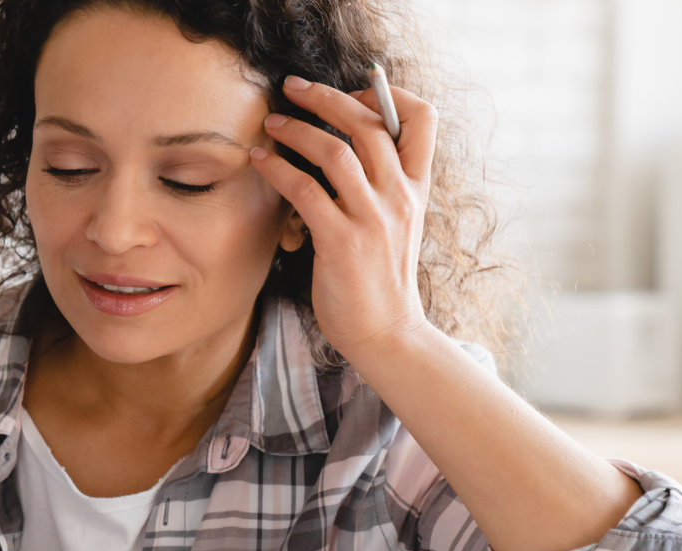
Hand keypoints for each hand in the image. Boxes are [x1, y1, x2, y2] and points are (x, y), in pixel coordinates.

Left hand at [249, 75, 437, 357]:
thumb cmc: (380, 277)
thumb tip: (341, 146)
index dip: (386, 95)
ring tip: (272, 123)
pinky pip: (304, 189)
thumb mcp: (397, 222)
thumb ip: (380, 184)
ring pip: (334, 150)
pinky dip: (277, 168)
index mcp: (417, 187)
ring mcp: (373, 217)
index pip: (423, 117)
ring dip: (296, 129)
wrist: (386, 333)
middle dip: (325, 96)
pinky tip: (259, 160)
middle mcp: (400, 195)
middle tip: (292, 88)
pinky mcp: (342, 241)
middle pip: (367, 122)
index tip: (351, 92)